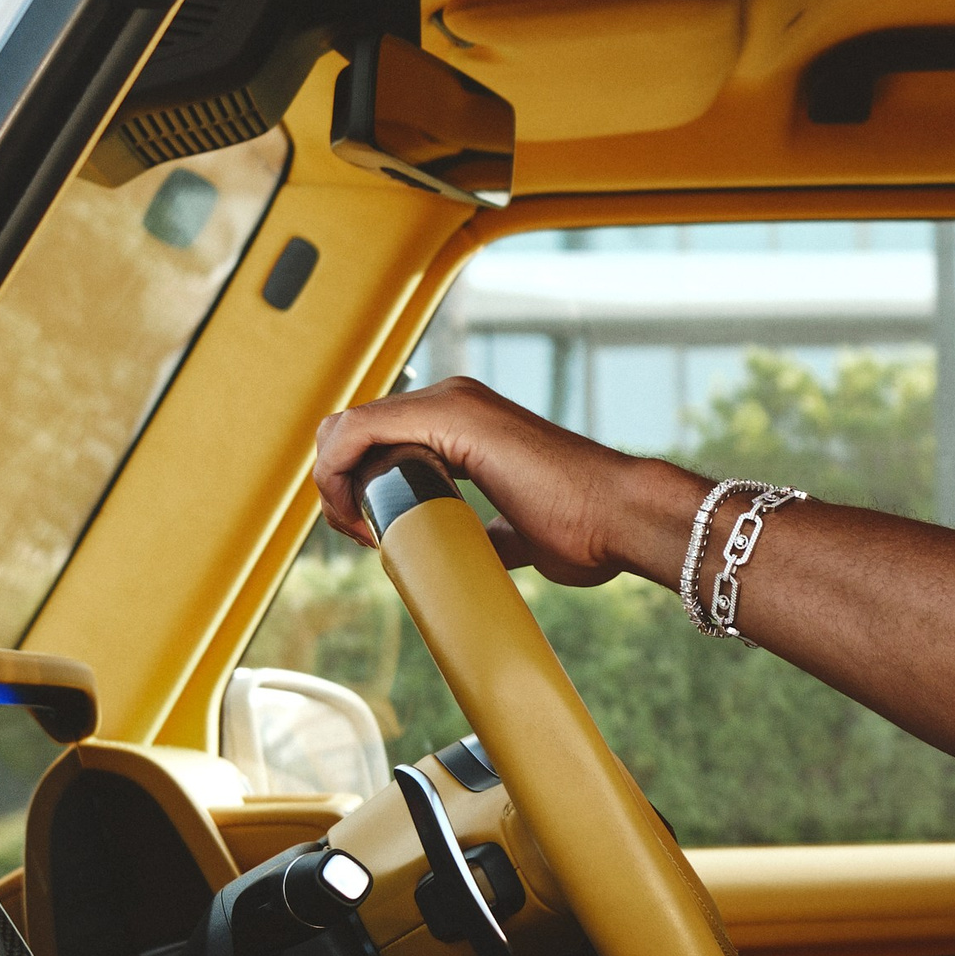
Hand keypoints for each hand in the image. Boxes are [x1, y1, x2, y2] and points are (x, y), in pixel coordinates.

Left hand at [313, 380, 704, 589]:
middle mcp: (454, 400)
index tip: (370, 535)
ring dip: (334, 483)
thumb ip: (487, 533)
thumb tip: (468, 555)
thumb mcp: (518, 534)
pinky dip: (338, 472)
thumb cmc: (586, 530)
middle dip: (338, 485)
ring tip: (361, 531)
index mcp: (466, 422)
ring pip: (348, 429)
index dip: (354, 486)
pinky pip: (358, 431)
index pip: (378, 440)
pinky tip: (358, 514)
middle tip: (361, 535)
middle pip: (354, 431)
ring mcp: (451, 402)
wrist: (619, 519)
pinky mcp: (449, 414)